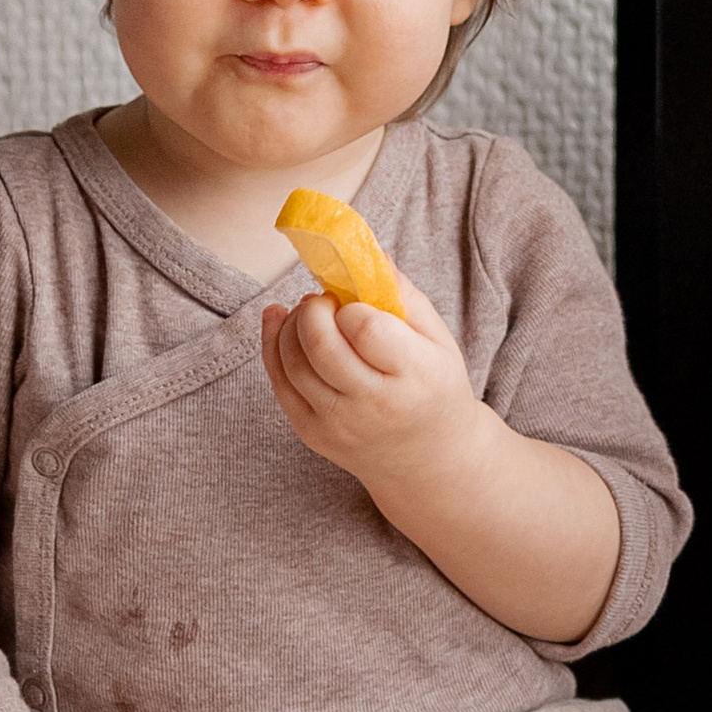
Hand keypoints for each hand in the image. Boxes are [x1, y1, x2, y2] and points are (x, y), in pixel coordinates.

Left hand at [260, 272, 483, 496]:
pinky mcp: (312, 433)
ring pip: (291, 360)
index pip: (364, 328)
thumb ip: (403, 295)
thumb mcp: (439, 340)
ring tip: (311, 314)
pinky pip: (278, 381)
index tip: (356, 306)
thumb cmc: (434, 388)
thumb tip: (365, 252)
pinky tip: (280, 320)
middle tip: (324, 302)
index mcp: (415, 376)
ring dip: (292, 323)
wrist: (427, 460)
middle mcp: (374, 405)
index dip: (352, 307)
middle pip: (319, 344)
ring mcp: (338, 423)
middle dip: (313, 309)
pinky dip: (272, 343)